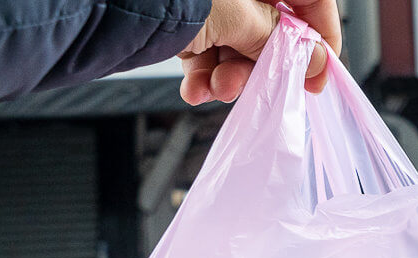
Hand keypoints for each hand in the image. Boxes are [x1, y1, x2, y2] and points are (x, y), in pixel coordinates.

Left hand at [179, 0, 342, 104]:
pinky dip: (204, 74)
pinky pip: (206, 50)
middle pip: (273, 25)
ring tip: (217, 88)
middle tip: (263, 86)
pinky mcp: (183, 18)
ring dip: (232, 75)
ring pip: (239, 43)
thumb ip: (281, 41)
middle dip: (264, 64)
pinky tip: (195, 89)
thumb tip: (317, 62)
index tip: (319, 72)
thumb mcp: (238, 18)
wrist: (96, 2)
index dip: (320, 36)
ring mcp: (210, 1)